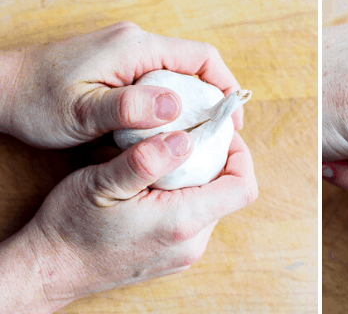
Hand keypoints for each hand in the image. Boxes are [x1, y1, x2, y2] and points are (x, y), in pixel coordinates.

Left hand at [0, 21, 242, 148]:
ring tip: (193, 138)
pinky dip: (169, 105)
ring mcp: (126, 54)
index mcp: (135, 48)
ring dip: (190, 105)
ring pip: (176, 76)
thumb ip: (129, 107)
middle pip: (192, 67)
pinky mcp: (118, 66)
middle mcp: (135, 44)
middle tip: (215, 136)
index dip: (225, 87)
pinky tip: (163, 130)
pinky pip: (158, 81)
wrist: (3, 89)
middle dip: (210, 100)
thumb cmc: (37, 101)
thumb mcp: (82, 111)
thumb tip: (176, 105)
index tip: (231, 119)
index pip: (201, 57)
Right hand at [1, 130, 256, 312]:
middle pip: (228, 193)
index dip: (240, 154)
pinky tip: (158, 184)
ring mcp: (184, 254)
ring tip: (169, 158)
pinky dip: (187, 196)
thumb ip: (146, 160)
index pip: (242, 187)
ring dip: (200, 178)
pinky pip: (196, 219)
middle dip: (216, 161)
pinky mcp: (174, 257)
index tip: (218, 131)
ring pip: (212, 205)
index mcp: (182, 222)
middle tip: (189, 136)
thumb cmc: (71, 226)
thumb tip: (185, 139)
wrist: (51, 270)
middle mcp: (192, 243)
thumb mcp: (101, 183)